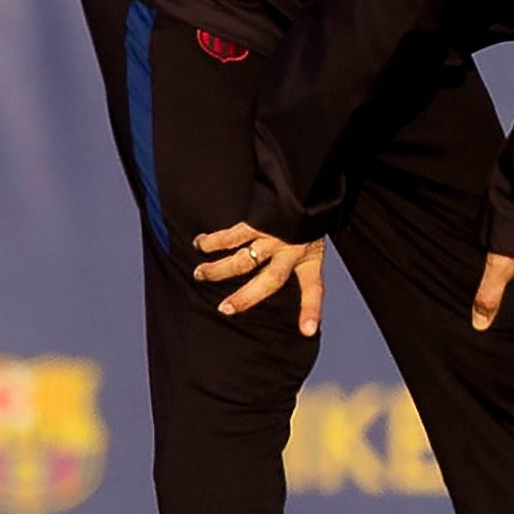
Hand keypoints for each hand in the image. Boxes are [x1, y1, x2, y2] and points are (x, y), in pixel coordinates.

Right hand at [193, 224, 325, 336]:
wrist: (305, 183)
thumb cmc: (308, 215)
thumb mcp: (314, 239)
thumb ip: (302, 257)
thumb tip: (302, 291)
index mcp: (310, 257)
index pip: (314, 287)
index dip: (312, 309)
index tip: (307, 331)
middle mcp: (292, 249)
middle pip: (270, 280)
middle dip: (247, 298)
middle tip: (225, 309)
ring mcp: (274, 236)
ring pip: (243, 260)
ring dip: (219, 270)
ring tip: (199, 275)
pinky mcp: (258, 221)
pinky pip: (233, 235)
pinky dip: (214, 241)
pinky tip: (199, 243)